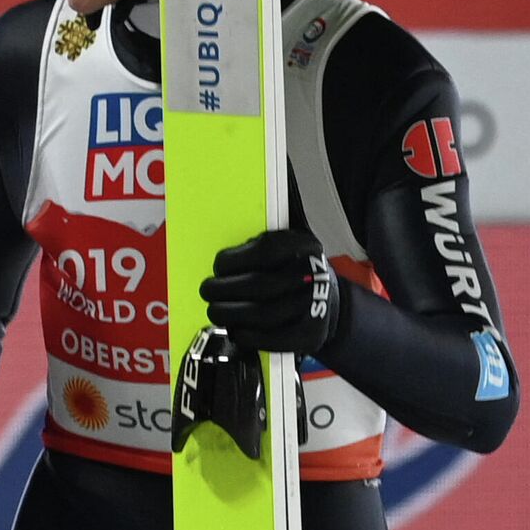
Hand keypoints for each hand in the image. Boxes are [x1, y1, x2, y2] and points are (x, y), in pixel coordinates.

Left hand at [199, 228, 340, 353]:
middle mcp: (314, 274)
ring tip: (216, 311)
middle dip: (223, 290)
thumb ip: (262, 220)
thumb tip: (241, 190)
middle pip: (260, 284)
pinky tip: (236, 330)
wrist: (322, 299)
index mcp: (305, 244)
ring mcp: (315, 306)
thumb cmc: (290, 266)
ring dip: (229, 314)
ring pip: (263, 313)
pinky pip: (273, 340)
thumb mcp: (281, 236)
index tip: (219, 266)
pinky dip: (248, 336)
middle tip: (208, 291)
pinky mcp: (311, 335)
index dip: (235, 259)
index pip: (267, 248)